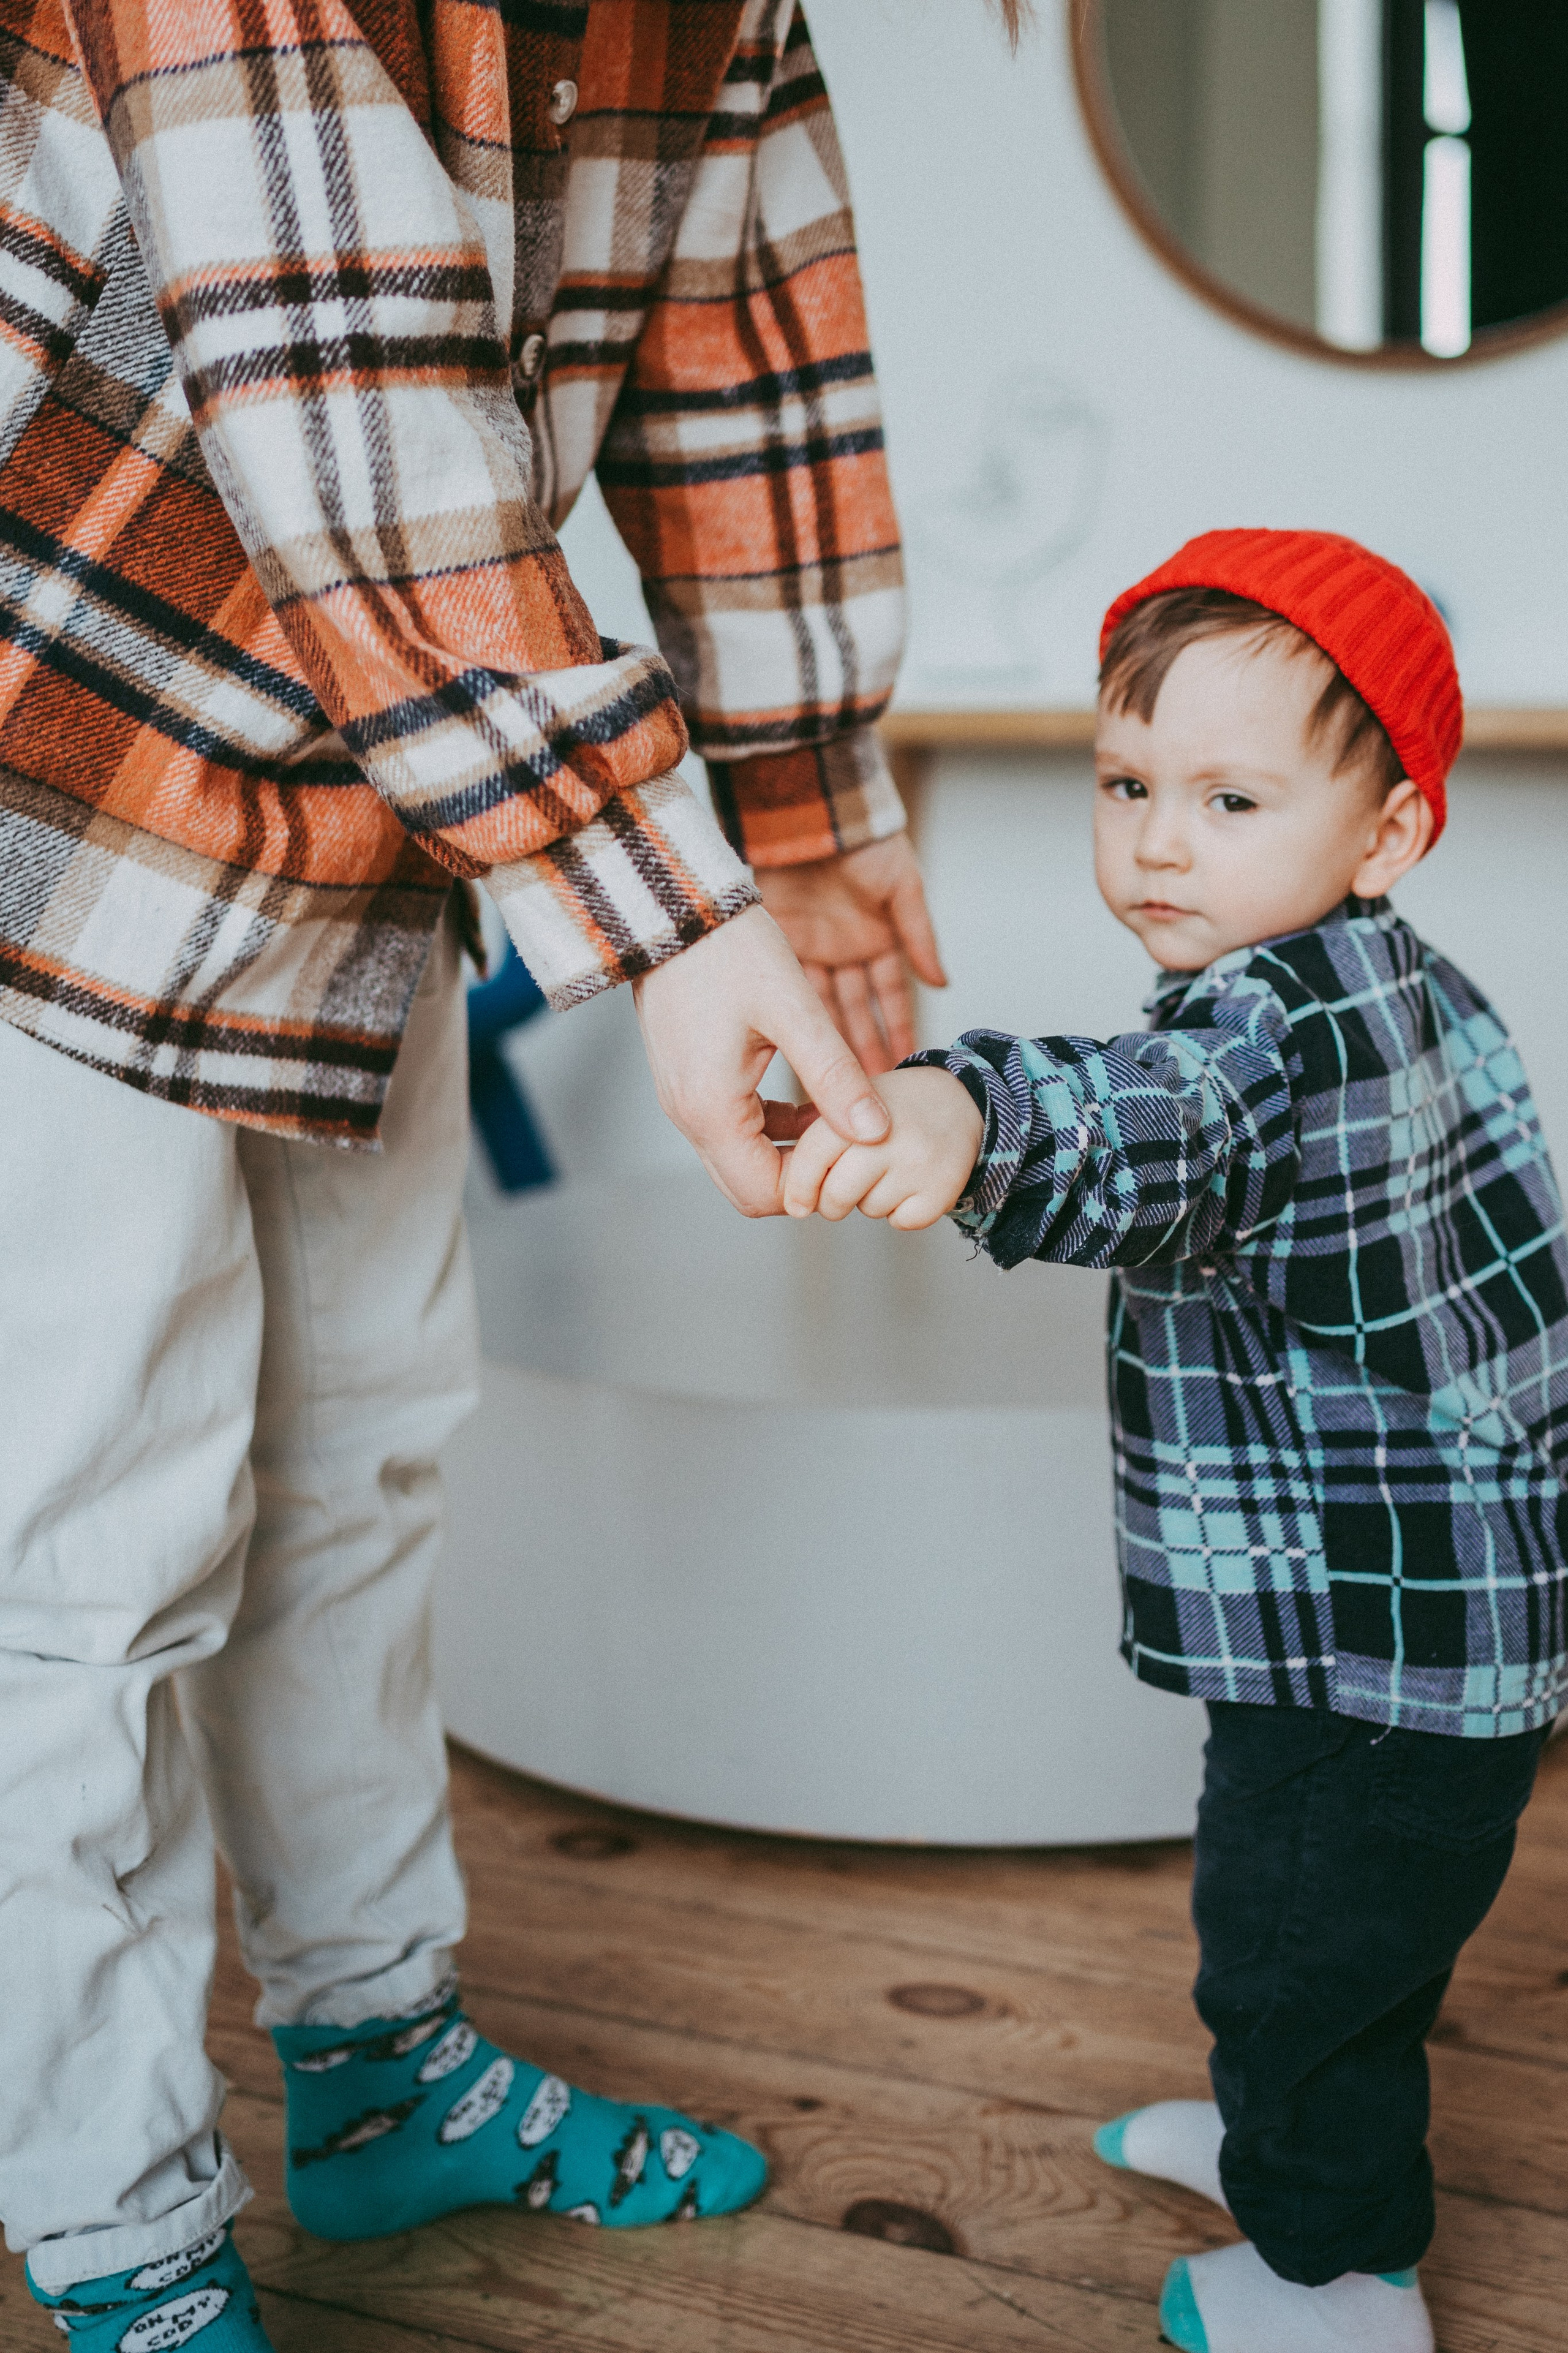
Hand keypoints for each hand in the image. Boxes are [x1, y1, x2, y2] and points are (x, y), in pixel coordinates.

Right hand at [633, 904, 892, 1217]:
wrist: (673, 907)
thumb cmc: (730, 949)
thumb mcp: (794, 1011)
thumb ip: (835, 1076)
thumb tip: (876, 1132)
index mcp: (711, 1110)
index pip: (765, 1194)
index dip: (817, 1186)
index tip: (857, 1154)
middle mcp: (688, 1116)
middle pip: (750, 1188)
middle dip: (804, 1176)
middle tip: (849, 1141)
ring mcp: (684, 1099)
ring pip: (742, 1160)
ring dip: (791, 1148)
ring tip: (839, 1112)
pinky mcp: (689, 1080)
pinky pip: (733, 1128)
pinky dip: (772, 1126)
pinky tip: (810, 1094)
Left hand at [755, 834, 946, 1073]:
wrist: (811, 810)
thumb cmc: (864, 842)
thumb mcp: (903, 888)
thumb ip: (920, 936)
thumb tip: (942, 983)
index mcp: (876, 938)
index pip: (890, 995)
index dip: (897, 1027)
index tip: (904, 1065)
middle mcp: (843, 951)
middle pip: (853, 1010)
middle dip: (861, 1049)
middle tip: (867, 1091)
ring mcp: (810, 949)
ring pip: (821, 1007)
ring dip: (829, 1041)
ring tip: (835, 1080)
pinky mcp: (780, 944)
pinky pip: (792, 987)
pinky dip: (799, 1015)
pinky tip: (806, 1047)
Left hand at [783, 1066, 982, 1229]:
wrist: (960, 1102)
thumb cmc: (891, 1109)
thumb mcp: (853, 1103)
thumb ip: (820, 1140)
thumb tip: (790, 1201)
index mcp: (858, 1106)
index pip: (814, 1157)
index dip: (799, 1187)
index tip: (796, 1206)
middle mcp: (890, 1134)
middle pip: (838, 1195)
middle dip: (833, 1203)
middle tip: (844, 1189)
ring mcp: (919, 1162)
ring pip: (871, 1209)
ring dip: (872, 1201)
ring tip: (889, 1171)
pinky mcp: (944, 1187)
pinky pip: (903, 1221)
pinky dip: (902, 1212)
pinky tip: (912, 1184)